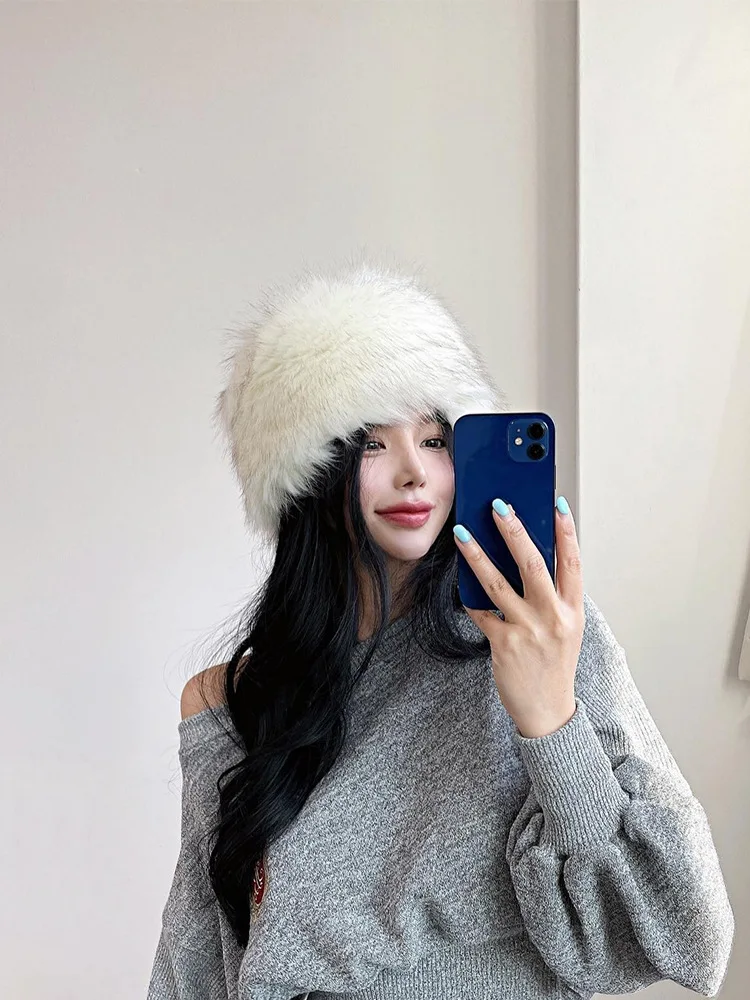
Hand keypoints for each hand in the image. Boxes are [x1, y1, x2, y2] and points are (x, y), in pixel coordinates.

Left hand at [453, 497, 584, 738]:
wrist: (547, 711)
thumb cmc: (554, 664)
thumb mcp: (566, 628)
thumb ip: (553, 597)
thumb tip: (527, 557)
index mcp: (573, 609)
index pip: (573, 562)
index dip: (566, 531)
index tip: (557, 504)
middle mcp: (553, 617)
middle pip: (533, 564)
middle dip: (514, 531)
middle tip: (498, 506)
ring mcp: (528, 630)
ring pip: (498, 583)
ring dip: (477, 555)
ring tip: (463, 533)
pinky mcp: (504, 644)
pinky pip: (481, 612)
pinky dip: (470, 598)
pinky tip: (461, 585)